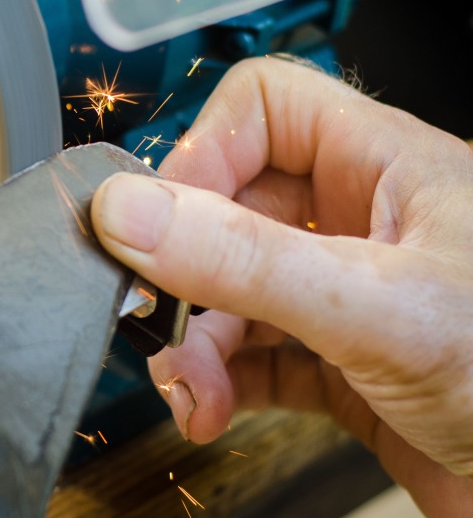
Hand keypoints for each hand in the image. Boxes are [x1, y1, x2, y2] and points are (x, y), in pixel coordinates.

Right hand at [91, 56, 472, 517]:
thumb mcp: (376, 308)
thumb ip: (245, 260)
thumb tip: (130, 212)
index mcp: (386, 167)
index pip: (264, 108)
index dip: (203, 152)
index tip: (162, 220)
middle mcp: (363, 223)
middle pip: (230, 208)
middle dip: (184, 270)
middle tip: (154, 313)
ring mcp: (352, 297)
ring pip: (233, 291)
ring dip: (194, 342)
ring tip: (190, 387)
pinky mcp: (345, 368)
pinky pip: (253, 358)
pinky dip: (219, 384)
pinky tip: (212, 408)